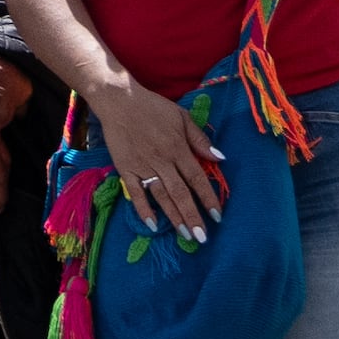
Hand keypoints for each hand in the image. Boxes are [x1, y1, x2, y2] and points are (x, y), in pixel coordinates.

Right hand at [90, 77, 223, 236]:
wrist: (119, 100)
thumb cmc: (153, 107)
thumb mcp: (182, 117)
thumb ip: (199, 139)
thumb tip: (219, 158)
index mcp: (178, 148)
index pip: (197, 178)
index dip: (208, 198)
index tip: (218, 216)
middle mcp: (162, 160)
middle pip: (181, 193)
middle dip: (193, 216)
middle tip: (202, 238)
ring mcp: (143, 166)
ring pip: (161, 196)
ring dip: (174, 216)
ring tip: (184, 235)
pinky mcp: (126, 168)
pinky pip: (135, 192)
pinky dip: (143, 209)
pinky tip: (152, 225)